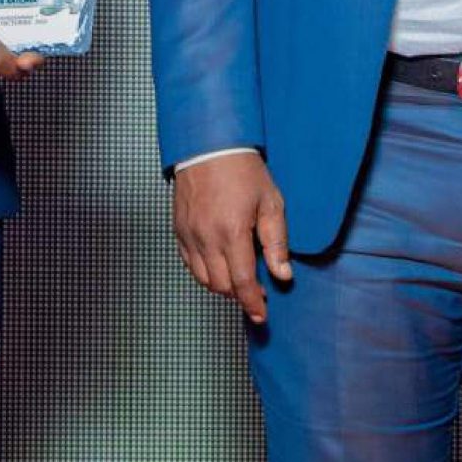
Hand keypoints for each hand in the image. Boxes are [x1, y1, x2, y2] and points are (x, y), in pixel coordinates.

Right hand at [171, 151, 292, 324]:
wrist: (208, 146)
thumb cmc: (242, 171)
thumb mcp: (270, 203)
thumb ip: (276, 242)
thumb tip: (282, 274)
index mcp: (232, 232)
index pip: (242, 282)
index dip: (252, 303)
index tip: (260, 315)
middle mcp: (206, 237)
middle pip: (221, 285)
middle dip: (239, 295)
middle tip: (255, 290)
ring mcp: (189, 234)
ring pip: (203, 278)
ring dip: (221, 285)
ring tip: (237, 276)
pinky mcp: (178, 229)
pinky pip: (188, 263)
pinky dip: (203, 271)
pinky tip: (217, 264)